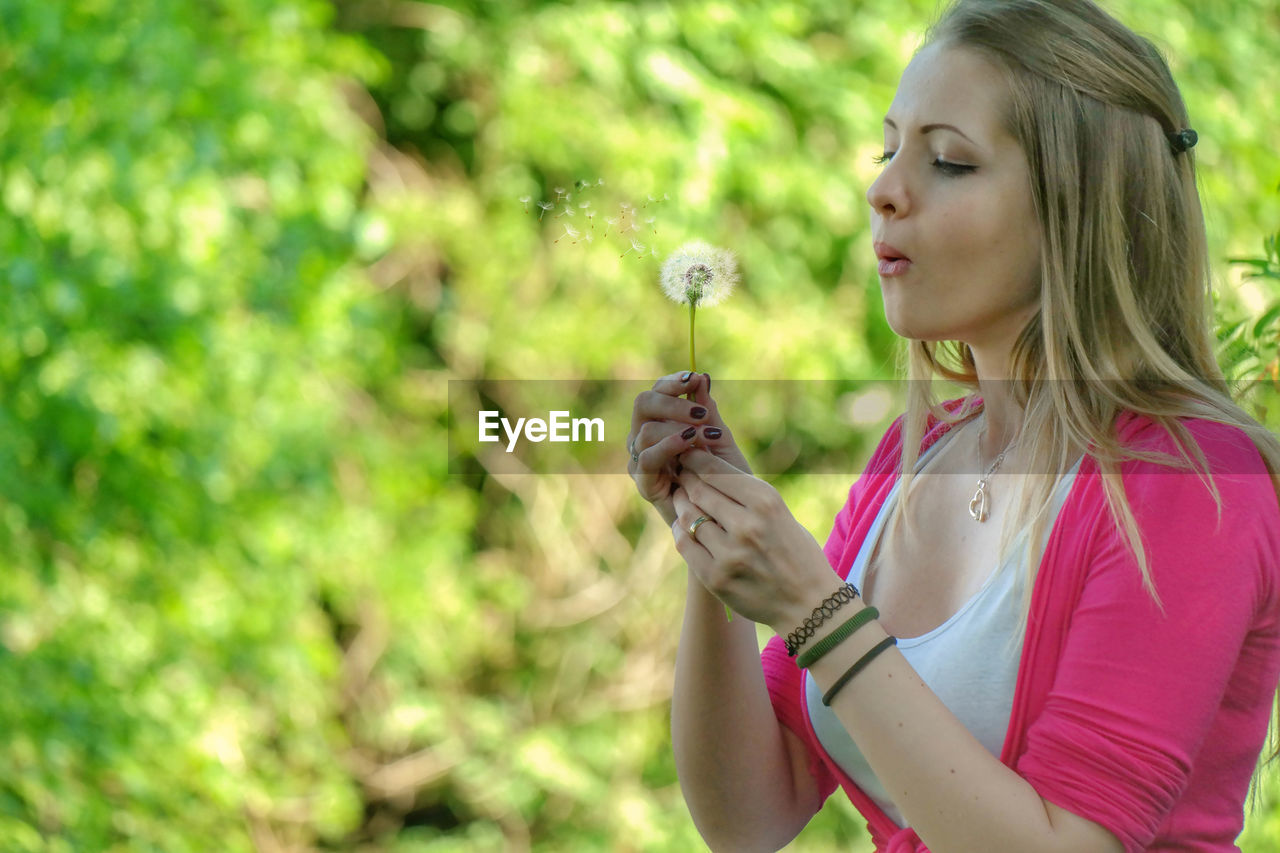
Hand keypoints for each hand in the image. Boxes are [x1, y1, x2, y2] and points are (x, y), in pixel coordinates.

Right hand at [626, 372, 750, 523]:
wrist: (727, 518)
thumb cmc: (725, 478)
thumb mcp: (720, 439)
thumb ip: (709, 412)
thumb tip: (703, 378)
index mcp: (661, 423)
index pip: (657, 392)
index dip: (673, 382)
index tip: (695, 378)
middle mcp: (645, 438)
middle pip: (643, 403)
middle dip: (672, 401)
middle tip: (701, 411)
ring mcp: (641, 460)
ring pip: (645, 429)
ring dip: (677, 426)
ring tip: (704, 433)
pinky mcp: (644, 483)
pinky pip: (647, 457)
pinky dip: (668, 445)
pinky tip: (689, 443)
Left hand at [669, 449, 837, 629]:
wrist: (809, 603)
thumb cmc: (795, 551)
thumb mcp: (779, 513)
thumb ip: (746, 494)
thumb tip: (707, 470)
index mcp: (766, 502)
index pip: (717, 471)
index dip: (696, 460)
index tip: (688, 455)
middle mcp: (747, 526)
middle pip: (699, 490)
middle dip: (686, 479)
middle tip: (681, 475)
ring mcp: (729, 554)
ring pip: (688, 517)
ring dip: (681, 503)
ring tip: (681, 498)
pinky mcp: (716, 578)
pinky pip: (685, 544)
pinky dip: (680, 531)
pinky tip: (683, 527)